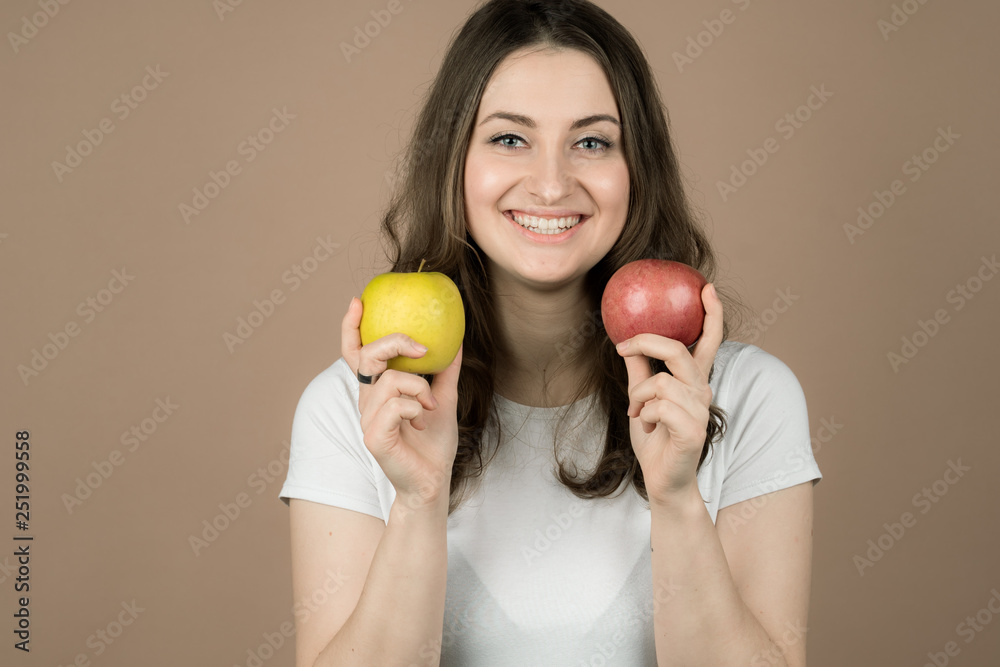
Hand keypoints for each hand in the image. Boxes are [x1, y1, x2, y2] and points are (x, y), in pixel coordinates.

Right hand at [341, 296, 462, 510]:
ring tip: (430, 406)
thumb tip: (457, 341)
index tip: (359, 302)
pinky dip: (416, 407)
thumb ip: (445, 373)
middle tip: (421, 348)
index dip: (351, 328)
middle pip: (367, 357)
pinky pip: (396, 405)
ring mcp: (367, 420)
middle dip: (394, 343)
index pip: (355, 354)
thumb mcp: (444, 400)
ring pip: (390, 381)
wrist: (433, 481)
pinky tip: (420, 421)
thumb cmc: (433, 444)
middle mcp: (367, 403)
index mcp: (378, 392)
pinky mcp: (373, 436)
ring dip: (419, 388)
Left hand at [615, 283, 723, 503]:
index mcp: (693, 382)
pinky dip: (644, 414)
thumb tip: (629, 341)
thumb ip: (639, 372)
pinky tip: (647, 427)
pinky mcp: (693, 429)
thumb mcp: (642, 400)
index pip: (710, 342)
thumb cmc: (655, 440)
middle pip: (679, 350)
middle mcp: (702, 392)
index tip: (706, 287)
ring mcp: (700, 410)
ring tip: (637, 413)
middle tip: (623, 345)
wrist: (663, 481)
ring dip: (638, 396)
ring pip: (660, 381)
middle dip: (647, 342)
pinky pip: (659, 405)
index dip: (711, 314)